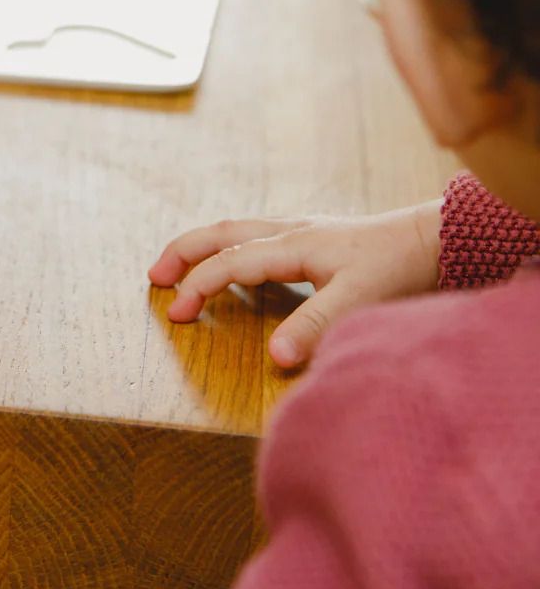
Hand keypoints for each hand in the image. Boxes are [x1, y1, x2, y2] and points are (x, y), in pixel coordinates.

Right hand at [148, 201, 441, 368]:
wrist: (434, 238)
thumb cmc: (398, 268)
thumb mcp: (358, 302)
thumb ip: (314, 328)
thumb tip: (273, 359)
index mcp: (292, 245)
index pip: (230, 263)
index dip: (199, 286)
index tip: (175, 314)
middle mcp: (288, 231)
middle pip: (220, 233)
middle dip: (183, 253)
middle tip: (154, 277)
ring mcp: (298, 230)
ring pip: (234, 230)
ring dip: (201, 246)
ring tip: (176, 268)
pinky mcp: (310, 236)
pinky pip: (253, 235)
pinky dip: (227, 247)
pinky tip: (230, 265)